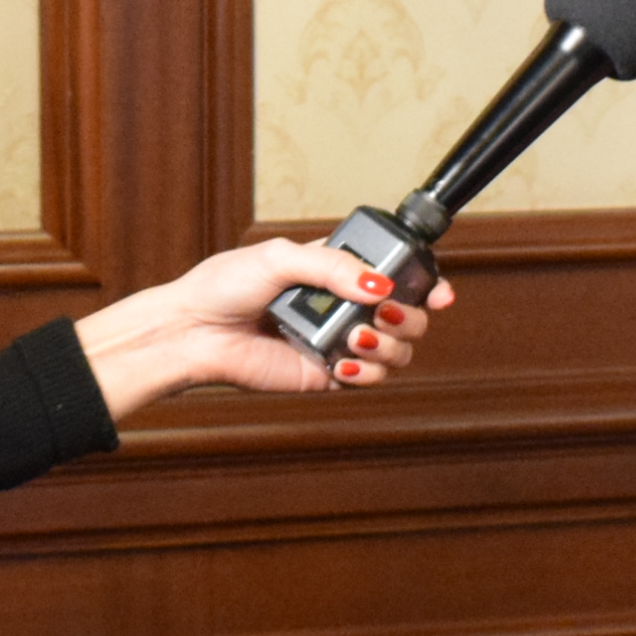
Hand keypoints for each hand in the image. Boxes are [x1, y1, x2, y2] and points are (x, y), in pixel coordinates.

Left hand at [78, 241, 452, 419]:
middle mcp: (345, 305)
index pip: (398, 274)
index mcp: (339, 269)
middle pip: (410, 314)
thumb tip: (378, 284)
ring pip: (398, 349)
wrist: (194, 331)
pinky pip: (369, 378)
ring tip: (356, 336)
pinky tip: (342, 362)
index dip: (427, 283)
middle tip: (385, 310)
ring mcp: (339, 341)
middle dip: (410, 315)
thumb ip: (333, 265)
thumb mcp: (281, 256)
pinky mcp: (326, 374)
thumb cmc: (226, 286)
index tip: (440, 292)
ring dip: (389, 344)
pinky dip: (366, 372)